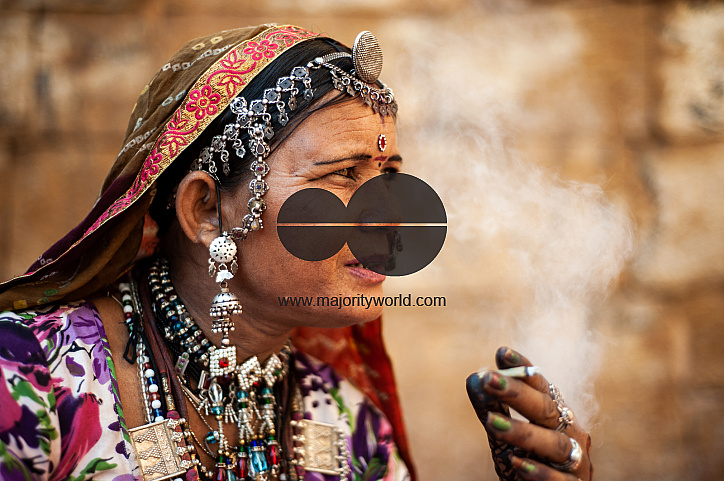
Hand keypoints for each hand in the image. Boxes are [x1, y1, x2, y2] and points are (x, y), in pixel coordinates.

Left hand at [466, 347, 592, 479]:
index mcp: (556, 415)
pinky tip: (514, 462)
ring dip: (523, 432)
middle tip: (488, 379)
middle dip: (517, 394)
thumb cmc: (525, 464)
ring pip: (556, 444)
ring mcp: (577, 463)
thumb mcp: (504, 437)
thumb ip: (492, 411)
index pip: (541, 387)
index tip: (501, 352)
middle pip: (547, 409)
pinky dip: (539, 470)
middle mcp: (571, 433)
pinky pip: (560, 479)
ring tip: (491, 423)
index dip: (523, 370)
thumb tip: (474, 378)